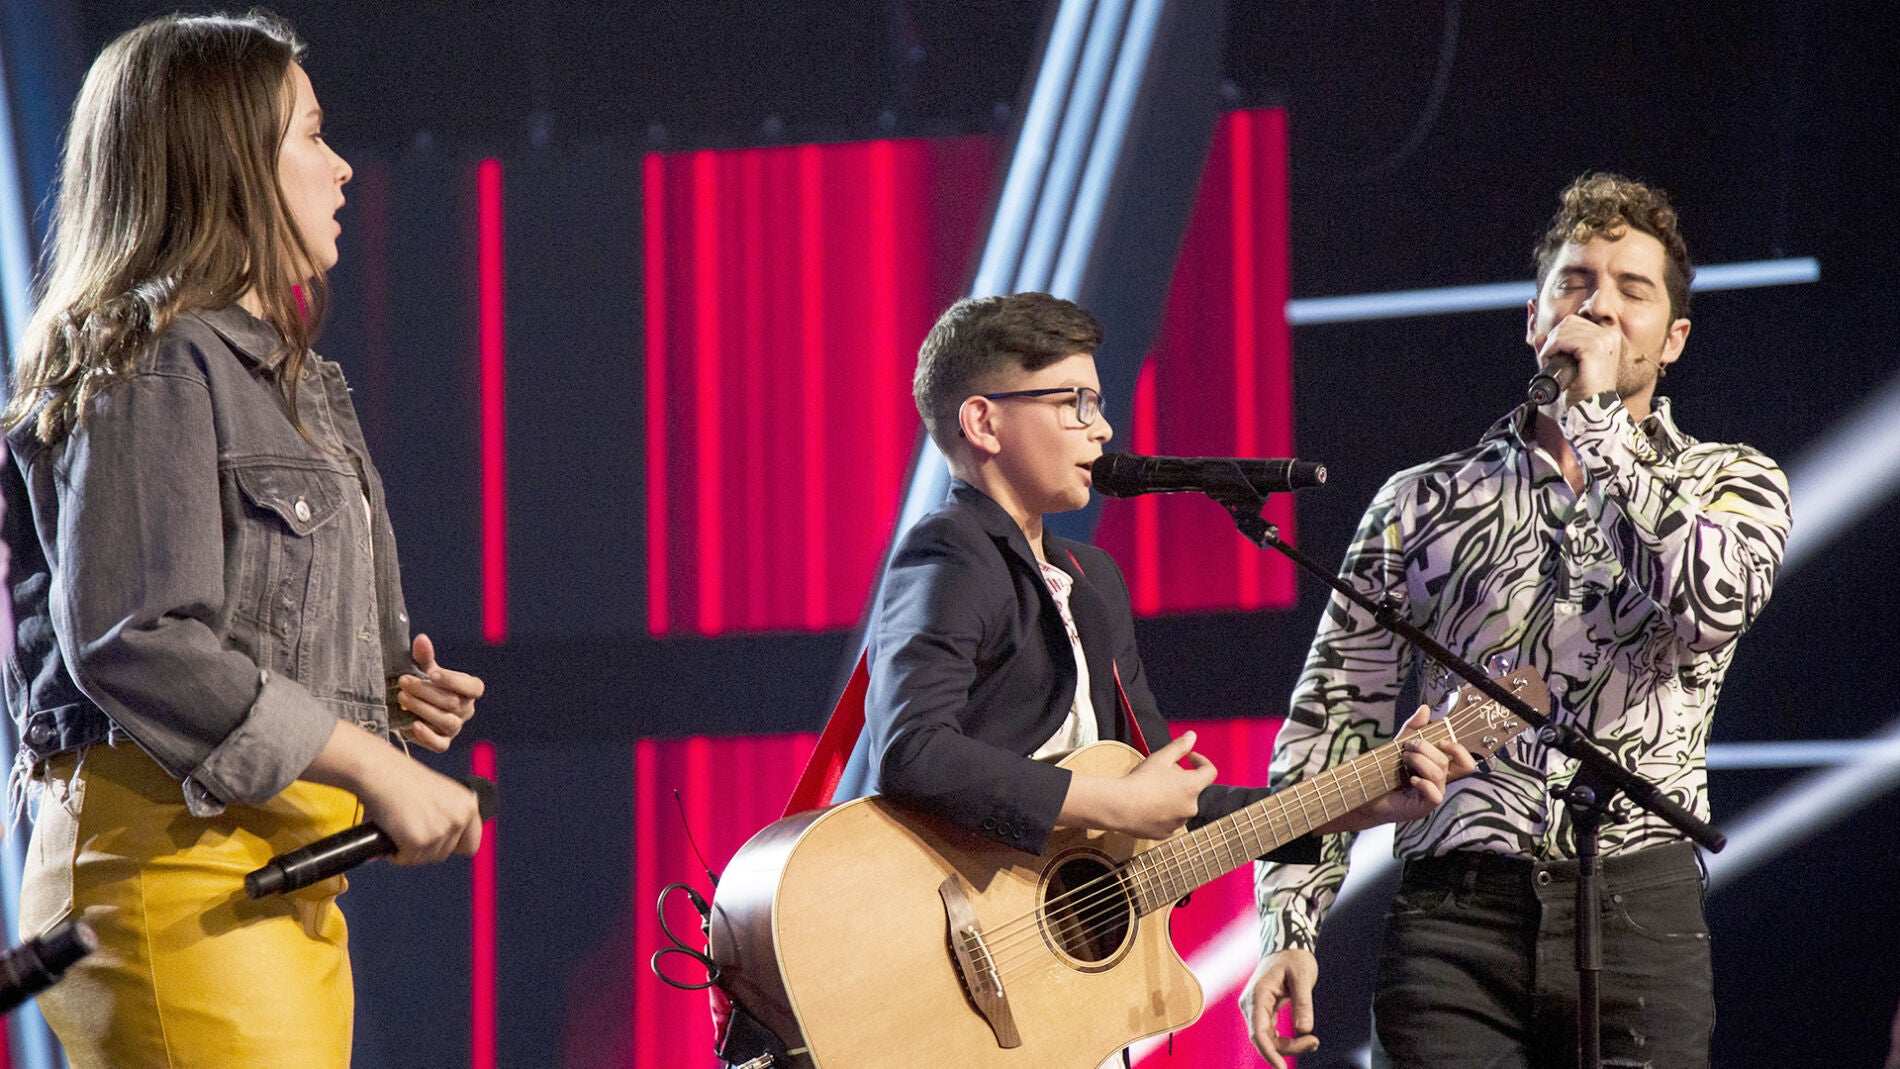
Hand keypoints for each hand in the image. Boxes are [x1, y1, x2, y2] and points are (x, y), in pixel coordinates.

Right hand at [304, 720, 483, 864]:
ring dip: (410, 849)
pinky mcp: (420, 841)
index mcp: (468, 804)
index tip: (437, 842)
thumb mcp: (438, 795)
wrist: (380, 772)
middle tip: (409, 827)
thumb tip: (445, 842)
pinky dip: (396, 851)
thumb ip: (448, 815)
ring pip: (425, 858)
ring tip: (399, 825)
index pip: (471, 844)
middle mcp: (460, 818)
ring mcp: (441, 831)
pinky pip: (407, 858)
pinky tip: (391, 832)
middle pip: (445, 854)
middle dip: (426, 847)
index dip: (452, 846)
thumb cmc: (401, 779)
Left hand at [396, 633, 484, 751]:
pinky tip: (412, 725)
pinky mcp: (442, 743)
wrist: (410, 707)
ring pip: (446, 722)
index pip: (474, 688)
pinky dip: (427, 736)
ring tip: (402, 697)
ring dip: (422, 709)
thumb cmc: (422, 684)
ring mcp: (455, 728)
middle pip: (452, 703)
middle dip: (426, 691)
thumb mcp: (423, 669)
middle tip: (404, 681)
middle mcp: (466, 710)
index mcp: (469, 690)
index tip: (433, 674)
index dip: (455, 682)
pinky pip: (440, 745)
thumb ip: (424, 656)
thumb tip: (421, 639)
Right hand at [1059, 731, 1215, 839]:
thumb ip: (1179, 746)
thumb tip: (1192, 735)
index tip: (1189, 758)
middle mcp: (1191, 807)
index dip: (1201, 761)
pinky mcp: (1167, 834)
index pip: (1210, 771)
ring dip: (1173, 798)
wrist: (1120, 806)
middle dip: (1181, 780)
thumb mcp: (1160, 758)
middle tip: (1161, 774)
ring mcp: (1179, 823)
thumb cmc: (1141, 780)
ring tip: (1152, 791)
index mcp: (1192, 787)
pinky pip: (1170, 821)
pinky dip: (1163, 814)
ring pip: (1181, 806)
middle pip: (1192, 789)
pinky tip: (1148, 807)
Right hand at [1239, 949, 1318, 1068]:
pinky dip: (1286, 1040)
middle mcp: (1251, 1004)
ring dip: (1289, 1045)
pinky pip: (1271, 1033)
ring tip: (1313, 1040)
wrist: (1287, 945)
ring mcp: (1255, 1008)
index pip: (1258, 1031)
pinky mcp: (1262, 1011)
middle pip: (1264, 1038)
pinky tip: (1304, 1038)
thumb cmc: (1294, 958)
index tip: (1282, 1068)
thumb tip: (1305, 1029)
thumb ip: (1303, 1003)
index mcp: (1257, 995)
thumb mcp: (1303, 978)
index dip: (1268, 1052)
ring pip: (1268, 1038)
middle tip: (1314, 1042)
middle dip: (1288, 1048)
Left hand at [1323, 706, 1475, 832]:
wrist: (1365, 792)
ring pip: (1439, 773)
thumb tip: (1425, 708)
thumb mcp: (1399, 745)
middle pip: (1446, 761)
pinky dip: (1422, 783)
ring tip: (1403, 760)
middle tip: (1406, 749)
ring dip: (1419, 761)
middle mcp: (1439, 781)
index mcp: (1438, 767)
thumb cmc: (1384, 771)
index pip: (1465, 761)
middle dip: (1424, 749)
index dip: (1456, 748)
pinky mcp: (1424, 806)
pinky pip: (1434, 794)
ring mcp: (1433, 794)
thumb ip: (1413, 729)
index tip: (1438, 741)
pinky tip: (1409, 779)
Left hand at [1531, 299, 1624, 406]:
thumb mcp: (1566, 365)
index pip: (1576, 320)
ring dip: (1551, 344)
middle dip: (1553, 338)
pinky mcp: (1594, 348)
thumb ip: (1552, 349)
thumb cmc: (1582, 391)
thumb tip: (1537, 336)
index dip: (1559, 334)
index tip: (1553, 351)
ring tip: (1550, 361)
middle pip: (1570, 321)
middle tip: (1549, 357)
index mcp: (1607, 336)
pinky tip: (1550, 360)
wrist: (1592, 409)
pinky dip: (1551, 348)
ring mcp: (1603, 340)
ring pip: (1565, 328)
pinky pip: (1564, 339)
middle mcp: (1609, 335)